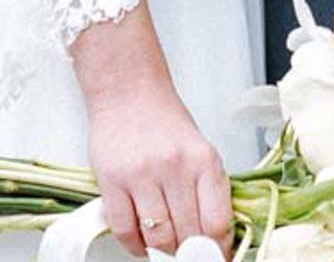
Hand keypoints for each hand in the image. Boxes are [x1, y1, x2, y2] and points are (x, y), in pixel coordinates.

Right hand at [87, 83, 232, 258]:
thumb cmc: (165, 123)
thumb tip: (215, 237)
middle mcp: (175, 167)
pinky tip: (141, 244)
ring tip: (166, 250)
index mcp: (204, 160)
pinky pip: (125, 230)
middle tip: (188, 256)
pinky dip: (135, 247)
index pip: (217, 222)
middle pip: (188, 235)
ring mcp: (142, 175)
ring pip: (158, 237)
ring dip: (163, 253)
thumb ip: (206, 191)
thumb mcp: (199, 151)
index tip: (216, 259)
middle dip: (190, 254)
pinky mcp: (112, 182)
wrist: (128, 92)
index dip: (219, 250)